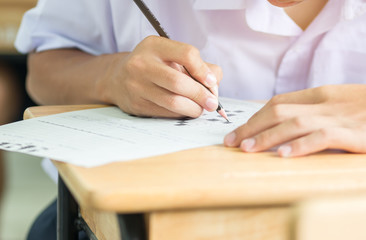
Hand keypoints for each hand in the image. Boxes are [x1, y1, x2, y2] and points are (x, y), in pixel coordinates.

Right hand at [101, 36, 221, 117]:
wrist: (118, 78)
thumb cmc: (153, 65)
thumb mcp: (170, 55)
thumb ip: (197, 64)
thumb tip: (214, 84)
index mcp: (154, 46)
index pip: (187, 54)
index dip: (204, 70)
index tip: (211, 82)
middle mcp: (142, 64)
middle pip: (179, 82)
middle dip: (201, 95)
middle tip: (212, 103)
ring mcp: (136, 86)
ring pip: (173, 102)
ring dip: (194, 108)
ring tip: (200, 108)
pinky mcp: (136, 105)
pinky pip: (166, 113)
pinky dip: (181, 114)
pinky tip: (185, 110)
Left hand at [224, 85, 365, 156]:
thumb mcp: (337, 105)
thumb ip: (311, 112)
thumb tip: (281, 128)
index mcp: (320, 95)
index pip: (277, 102)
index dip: (254, 117)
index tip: (237, 132)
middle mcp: (325, 103)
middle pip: (278, 111)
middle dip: (251, 127)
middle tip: (231, 142)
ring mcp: (339, 117)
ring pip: (294, 123)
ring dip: (267, 136)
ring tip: (247, 149)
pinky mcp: (354, 134)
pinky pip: (323, 137)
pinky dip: (302, 145)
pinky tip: (285, 155)